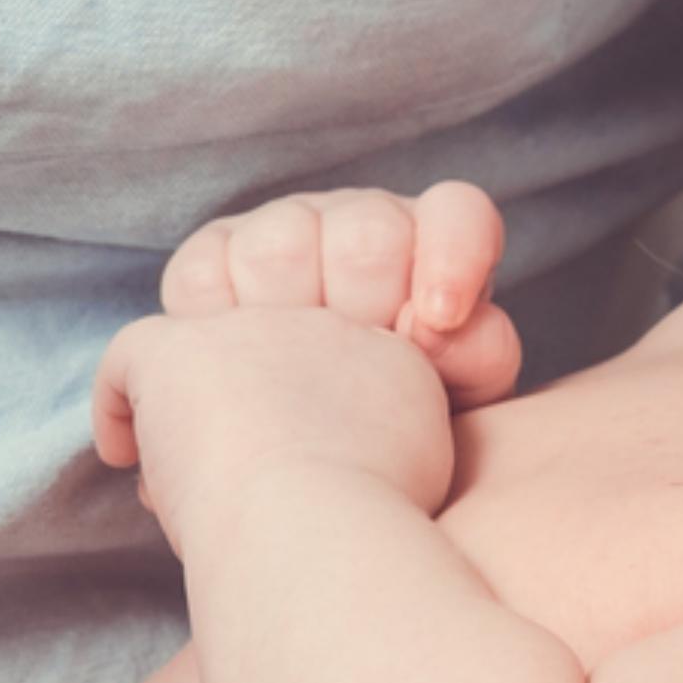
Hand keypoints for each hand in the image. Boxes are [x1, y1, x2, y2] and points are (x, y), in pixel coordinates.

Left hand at [93, 310, 454, 548]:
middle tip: (238, 476)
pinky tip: (125, 455)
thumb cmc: (369, 528)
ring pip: (208, 355)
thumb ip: (391, 447)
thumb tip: (334, 455)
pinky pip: (134, 355)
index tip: (295, 466)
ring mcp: (249, 328)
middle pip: (276, 354)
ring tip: (186, 476)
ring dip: (194, 410)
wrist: (319, 527)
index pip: (342, 366)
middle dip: (252, 410)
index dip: (309, 415)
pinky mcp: (179, 348)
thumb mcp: (423, 480)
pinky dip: (119, 406)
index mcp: (391, 358)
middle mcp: (326, 327)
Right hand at [161, 183, 520, 408]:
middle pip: (368, 230)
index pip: (457, 214)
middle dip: (367, 306)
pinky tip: (240, 370)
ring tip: (296, 380)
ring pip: (280, 244)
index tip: (437, 323)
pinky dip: (221, 324)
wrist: (307, 468)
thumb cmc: (399, 425)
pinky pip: (206, 272)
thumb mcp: (459, 398)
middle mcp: (362, 223)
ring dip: (289, 321)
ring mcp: (285, 230)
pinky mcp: (214, 256)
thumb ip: (476, 355)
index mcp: (436, 243)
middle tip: (358, 363)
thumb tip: (439, 327)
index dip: (453, 257)